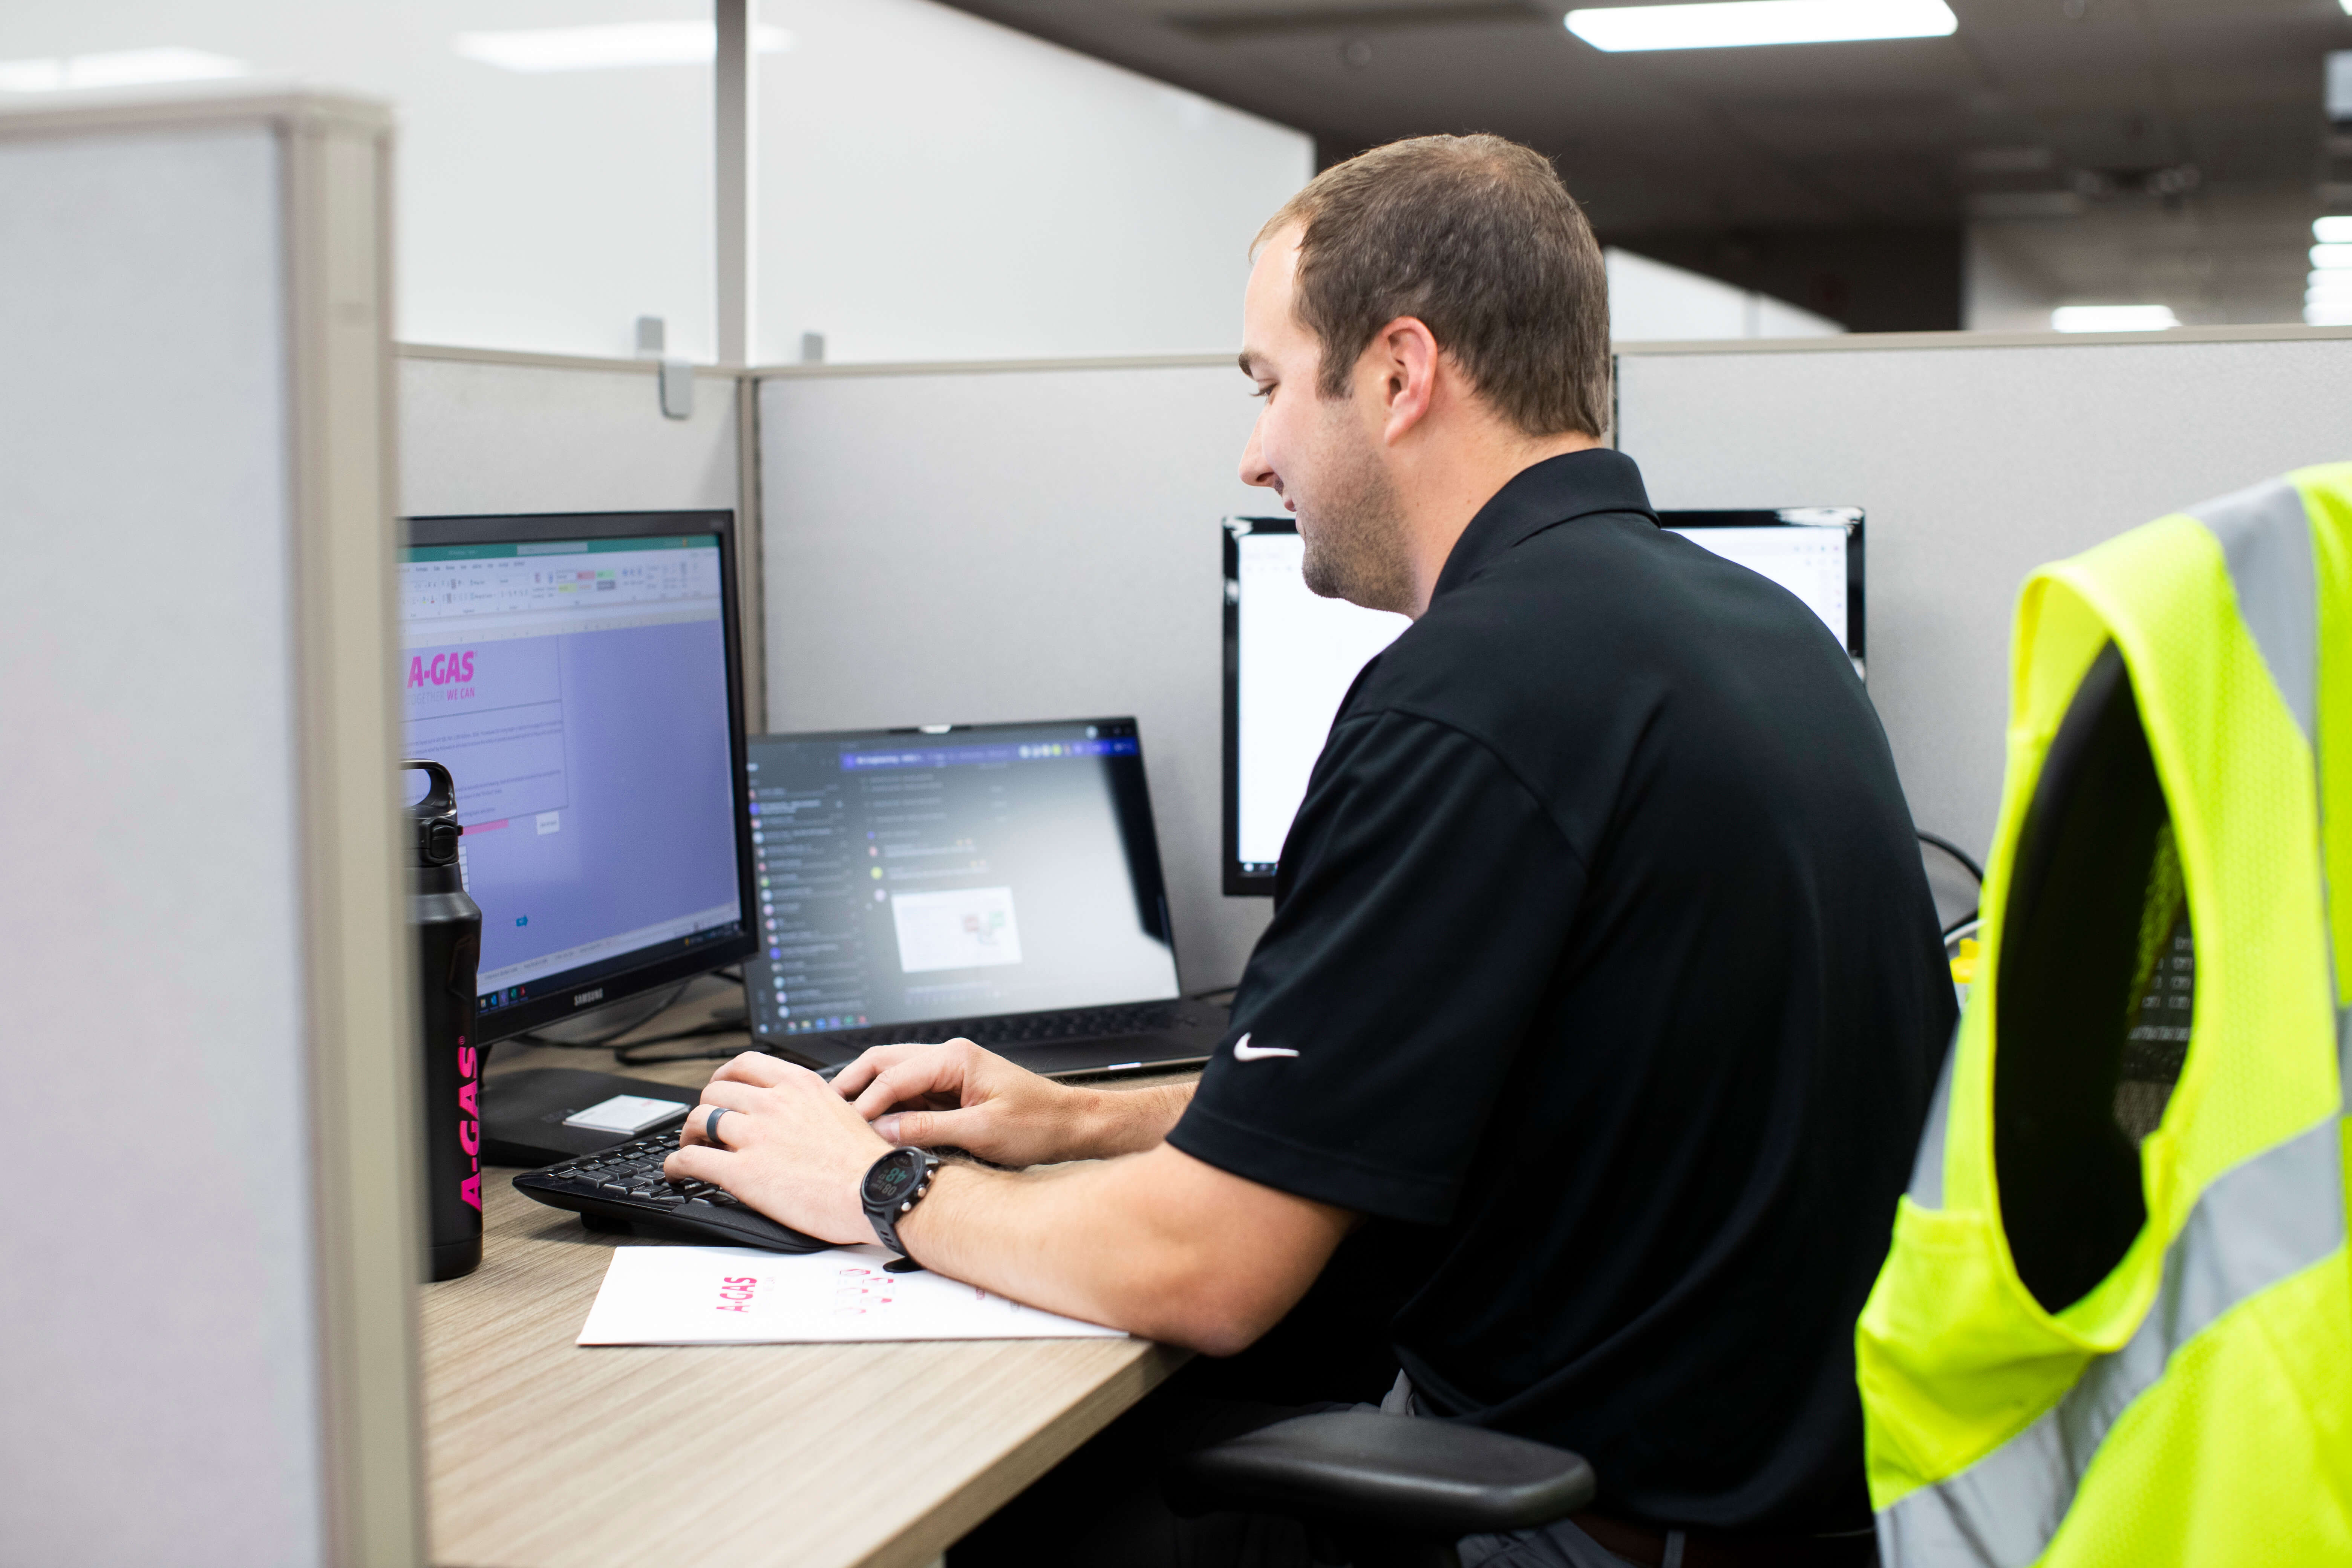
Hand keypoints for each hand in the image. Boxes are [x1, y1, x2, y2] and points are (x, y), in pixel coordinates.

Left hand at [663, 1052, 891, 1244]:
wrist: (878, 1192)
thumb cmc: (868, 1162)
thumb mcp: (842, 1110)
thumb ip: (810, 1104)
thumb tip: (794, 1111)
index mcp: (798, 1085)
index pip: (744, 1064)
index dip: (723, 1077)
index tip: (721, 1089)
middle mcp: (773, 1103)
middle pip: (715, 1092)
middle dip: (706, 1108)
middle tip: (707, 1126)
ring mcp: (756, 1135)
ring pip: (699, 1121)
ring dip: (689, 1136)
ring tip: (691, 1148)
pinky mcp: (743, 1172)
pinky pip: (692, 1159)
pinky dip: (677, 1164)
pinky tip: (678, 1172)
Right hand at [830, 1039, 1098, 1167]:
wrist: (1069, 1125)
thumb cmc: (1038, 1123)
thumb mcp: (981, 1132)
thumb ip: (929, 1129)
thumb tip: (884, 1132)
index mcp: (955, 1057)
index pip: (894, 1075)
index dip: (866, 1102)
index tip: (847, 1126)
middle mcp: (949, 1057)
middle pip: (884, 1062)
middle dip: (853, 1084)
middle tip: (827, 1111)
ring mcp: (949, 1072)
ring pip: (893, 1075)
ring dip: (869, 1095)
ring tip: (843, 1120)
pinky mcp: (951, 1090)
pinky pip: (910, 1093)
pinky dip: (889, 1106)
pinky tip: (876, 1126)